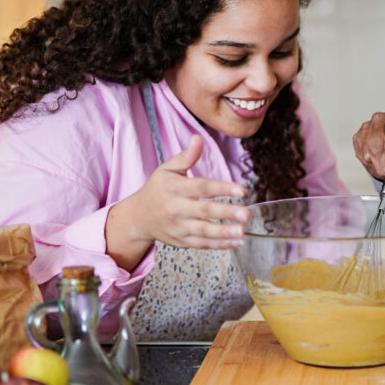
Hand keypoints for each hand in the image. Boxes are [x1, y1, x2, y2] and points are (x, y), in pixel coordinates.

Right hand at [106, 135, 248, 267]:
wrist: (138, 217)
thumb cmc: (157, 190)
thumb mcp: (166, 169)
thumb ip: (185, 156)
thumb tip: (198, 139)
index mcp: (174, 188)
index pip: (201, 187)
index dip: (222, 188)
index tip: (241, 190)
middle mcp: (176, 208)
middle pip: (204, 211)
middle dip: (226, 213)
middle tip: (246, 214)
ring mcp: (178, 227)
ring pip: (203, 231)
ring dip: (224, 233)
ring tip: (242, 232)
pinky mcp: (181, 241)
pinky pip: (202, 244)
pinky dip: (219, 245)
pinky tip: (236, 242)